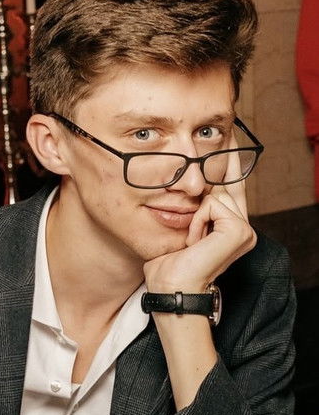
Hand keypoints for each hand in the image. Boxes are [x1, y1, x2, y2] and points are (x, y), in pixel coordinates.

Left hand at [144, 133, 256, 292]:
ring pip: (216, 192)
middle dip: (212, 173)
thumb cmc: (169, 257)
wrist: (170, 282)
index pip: (234, 180)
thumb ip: (192, 200)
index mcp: (230, 221)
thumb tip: (185, 170)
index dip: (230, 156)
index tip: (227, 133)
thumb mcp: (180, 220)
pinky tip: (196, 239)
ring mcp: (244, 228)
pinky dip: (197, 219)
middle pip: (226, 180)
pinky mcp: (240, 231)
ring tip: (191, 236)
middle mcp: (242, 223)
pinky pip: (213, 204)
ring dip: (194, 213)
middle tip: (203, 187)